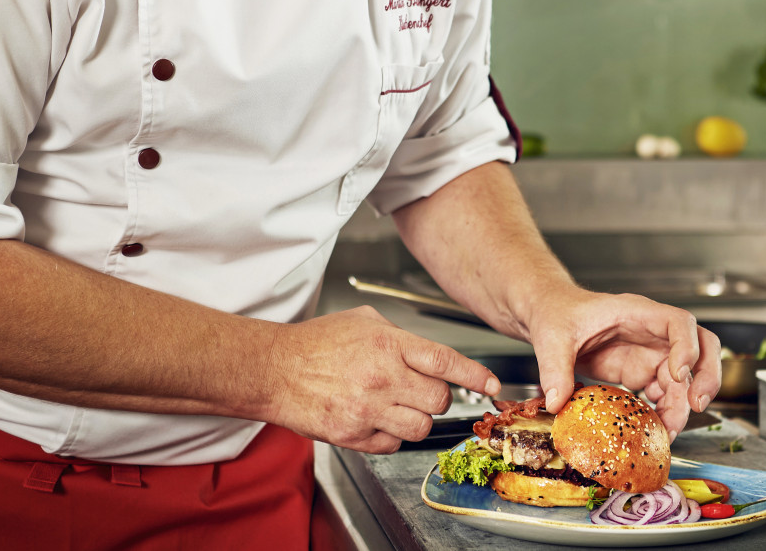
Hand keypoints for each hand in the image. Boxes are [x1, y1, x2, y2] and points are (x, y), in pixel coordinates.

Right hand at [260, 306, 499, 453]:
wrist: (273, 370)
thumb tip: (427, 353)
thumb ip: (399, 336)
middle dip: (439, 397)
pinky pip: (393, 443)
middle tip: (423, 391)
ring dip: (417, 417)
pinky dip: (392, 434)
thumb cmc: (314, 344)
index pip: (444, 361)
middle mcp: (381, 378)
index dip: (474, 375)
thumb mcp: (362, 321)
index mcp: (387, 345)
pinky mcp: (353, 435)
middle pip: (439, 399)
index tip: (491, 384)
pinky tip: (377, 417)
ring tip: (397, 404)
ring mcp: (367, 409)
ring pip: (421, 426)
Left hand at [528, 291, 720, 439]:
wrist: (552, 316)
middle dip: (707, 376)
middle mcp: (651, 333)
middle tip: (697, 405)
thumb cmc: (558, 312)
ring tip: (668, 432)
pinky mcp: (641, 372)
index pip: (679, 322)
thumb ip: (555, 367)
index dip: (687, 347)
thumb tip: (557, 401)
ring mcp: (649, 353)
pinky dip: (666, 412)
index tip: (678, 374)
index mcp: (636, 313)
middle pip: (700, 348)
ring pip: (685, 378)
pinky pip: (665, 393)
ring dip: (683, 405)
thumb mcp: (552, 337)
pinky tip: (655, 429)